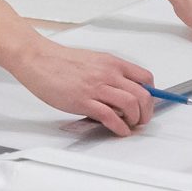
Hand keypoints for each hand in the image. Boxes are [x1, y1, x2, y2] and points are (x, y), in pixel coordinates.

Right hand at [12, 40, 157, 135]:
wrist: (39, 60)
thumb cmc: (61, 61)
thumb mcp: (93, 61)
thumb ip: (109, 73)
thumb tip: (122, 91)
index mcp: (112, 63)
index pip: (145, 78)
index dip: (152, 94)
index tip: (149, 103)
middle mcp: (108, 74)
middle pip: (143, 94)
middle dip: (148, 112)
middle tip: (143, 120)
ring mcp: (96, 88)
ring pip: (131, 104)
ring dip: (136, 119)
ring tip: (131, 125)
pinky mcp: (83, 101)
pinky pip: (109, 116)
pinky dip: (120, 127)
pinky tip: (120, 130)